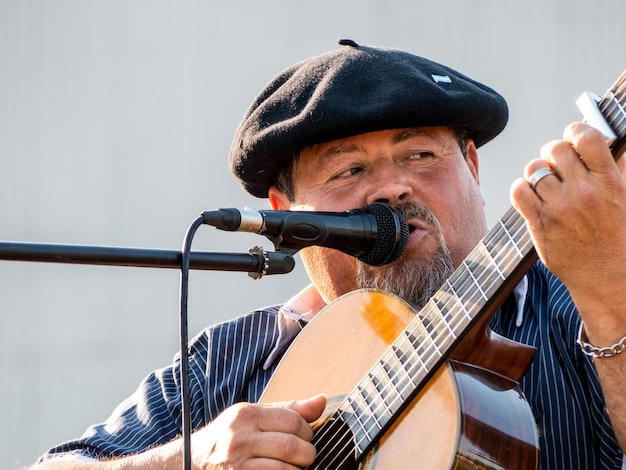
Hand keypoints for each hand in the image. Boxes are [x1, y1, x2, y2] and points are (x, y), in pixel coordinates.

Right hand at [192, 394, 326, 469]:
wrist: (194, 460)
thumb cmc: (230, 435)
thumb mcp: (253, 415)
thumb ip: (288, 410)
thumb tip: (322, 400)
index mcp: (247, 415)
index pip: (293, 420)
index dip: (307, 431)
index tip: (305, 436)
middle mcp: (240, 439)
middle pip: (292, 447)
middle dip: (307, 453)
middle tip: (304, 455)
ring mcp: (238, 465)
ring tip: (293, 466)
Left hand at [510, 122, 625, 339]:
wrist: (607, 276)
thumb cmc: (615, 234)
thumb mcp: (622, 196)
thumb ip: (609, 167)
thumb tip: (593, 137)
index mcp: (608, 181)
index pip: (586, 137)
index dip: (574, 131)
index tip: (572, 138)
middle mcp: (584, 192)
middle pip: (554, 149)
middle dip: (552, 154)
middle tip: (556, 166)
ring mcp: (560, 208)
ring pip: (533, 170)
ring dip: (536, 174)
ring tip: (545, 186)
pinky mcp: (540, 224)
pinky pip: (518, 191)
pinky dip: (521, 189)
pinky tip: (530, 196)